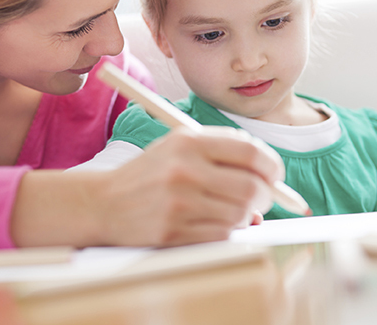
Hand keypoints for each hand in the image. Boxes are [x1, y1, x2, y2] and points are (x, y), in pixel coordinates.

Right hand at [85, 126, 280, 246]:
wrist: (103, 203)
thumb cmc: (149, 174)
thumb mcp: (178, 146)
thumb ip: (221, 150)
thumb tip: (265, 175)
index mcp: (189, 142)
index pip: (250, 151)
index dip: (271, 165)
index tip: (274, 174)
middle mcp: (185, 170)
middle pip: (252, 187)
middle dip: (266, 196)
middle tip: (262, 198)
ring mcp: (179, 203)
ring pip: (241, 214)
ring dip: (247, 216)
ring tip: (234, 210)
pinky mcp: (174, 232)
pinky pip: (222, 234)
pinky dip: (228, 230)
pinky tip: (216, 222)